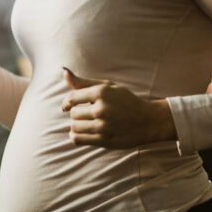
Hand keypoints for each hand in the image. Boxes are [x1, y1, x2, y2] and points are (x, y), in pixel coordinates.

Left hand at [62, 68, 176, 147]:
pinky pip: (78, 139)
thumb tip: (63, 71)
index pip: (71, 98)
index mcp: (102, 92)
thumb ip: (83, 82)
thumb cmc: (125, 101)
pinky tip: (82, 133)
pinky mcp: (105, 140)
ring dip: (76, 126)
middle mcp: (102, 109)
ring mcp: (104, 126)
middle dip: (77, 114)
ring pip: (74, 127)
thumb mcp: (108, 87)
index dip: (67, 103)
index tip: (68, 106)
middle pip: (73, 114)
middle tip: (86, 115)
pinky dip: (75, 136)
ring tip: (84, 123)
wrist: (148, 121)